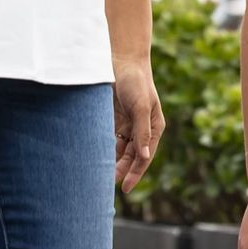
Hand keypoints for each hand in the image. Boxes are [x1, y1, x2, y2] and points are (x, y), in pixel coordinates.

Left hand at [111, 60, 164, 194]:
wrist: (120, 60)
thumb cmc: (136, 81)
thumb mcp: (142, 106)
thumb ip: (142, 132)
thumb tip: (144, 158)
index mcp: (154, 128)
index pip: (145, 157)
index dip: (135, 174)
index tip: (125, 188)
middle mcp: (141, 129)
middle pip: (131, 157)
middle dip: (121, 171)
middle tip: (106, 184)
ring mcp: (126, 125)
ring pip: (118, 151)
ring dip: (111, 162)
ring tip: (98, 174)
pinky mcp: (112, 119)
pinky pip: (107, 140)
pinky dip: (102, 149)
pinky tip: (93, 157)